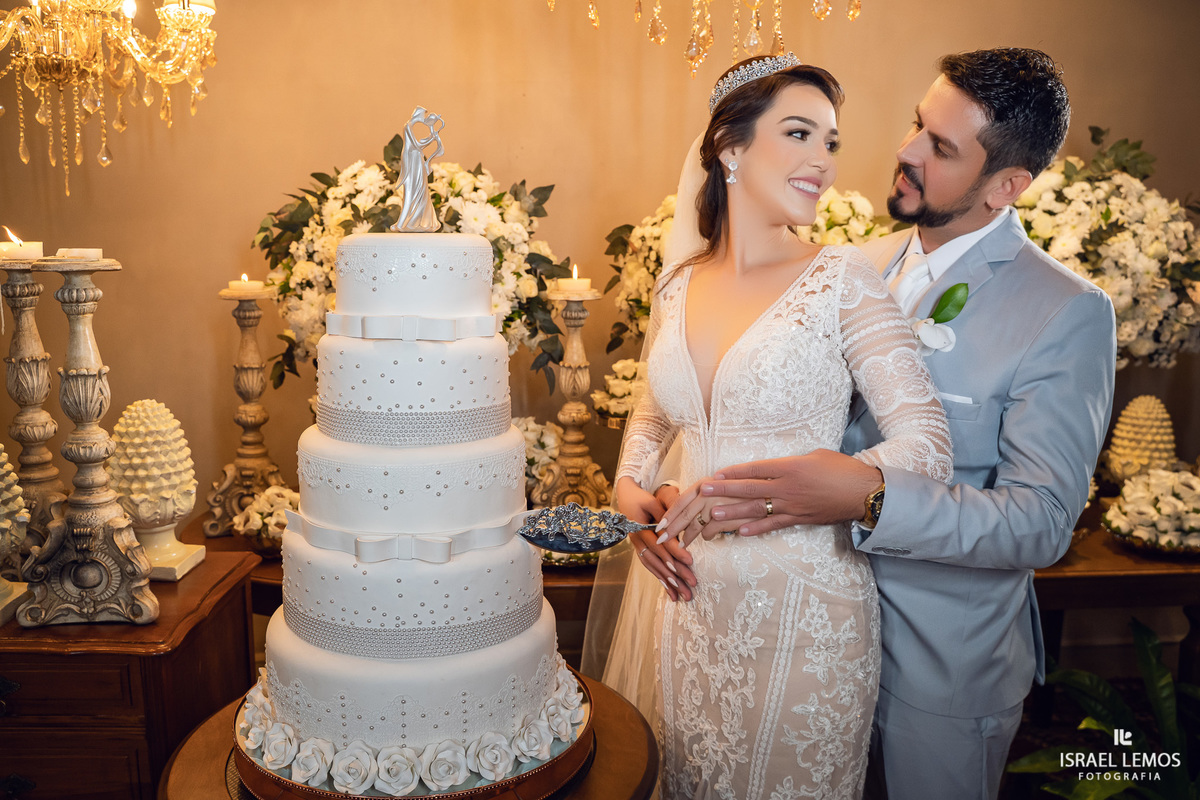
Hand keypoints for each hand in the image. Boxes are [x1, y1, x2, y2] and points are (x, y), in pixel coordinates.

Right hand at [616, 477, 696, 600]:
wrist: (625, 496)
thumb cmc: (642, 497)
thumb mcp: (653, 500)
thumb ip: (666, 512)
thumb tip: (681, 523)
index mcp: (639, 527)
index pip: (660, 542)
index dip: (674, 551)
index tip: (690, 561)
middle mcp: (637, 540)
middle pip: (657, 559)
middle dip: (675, 574)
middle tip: (692, 585)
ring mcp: (637, 547)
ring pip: (653, 567)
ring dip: (668, 582)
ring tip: (683, 595)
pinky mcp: (640, 550)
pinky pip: (650, 567)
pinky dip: (661, 579)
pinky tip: (671, 591)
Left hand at [655, 479, 767, 546]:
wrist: (774, 489)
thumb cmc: (744, 489)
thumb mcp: (721, 488)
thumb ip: (706, 496)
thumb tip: (689, 508)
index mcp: (706, 483)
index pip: (681, 501)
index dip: (669, 515)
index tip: (659, 526)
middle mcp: (711, 493)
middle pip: (685, 515)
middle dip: (672, 530)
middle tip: (662, 541)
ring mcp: (721, 505)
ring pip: (697, 527)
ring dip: (689, 537)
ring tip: (684, 544)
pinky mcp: (732, 518)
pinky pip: (713, 532)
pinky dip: (709, 536)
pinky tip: (709, 538)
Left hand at [699, 450, 881, 536]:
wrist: (865, 493)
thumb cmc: (843, 469)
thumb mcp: (815, 456)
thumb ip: (792, 462)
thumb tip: (775, 467)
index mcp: (790, 467)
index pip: (755, 469)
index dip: (734, 472)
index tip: (716, 473)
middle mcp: (787, 487)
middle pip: (749, 488)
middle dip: (724, 490)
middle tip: (704, 491)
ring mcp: (792, 505)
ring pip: (757, 509)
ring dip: (732, 512)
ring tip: (712, 514)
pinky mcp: (800, 519)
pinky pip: (774, 525)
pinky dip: (756, 529)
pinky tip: (740, 532)